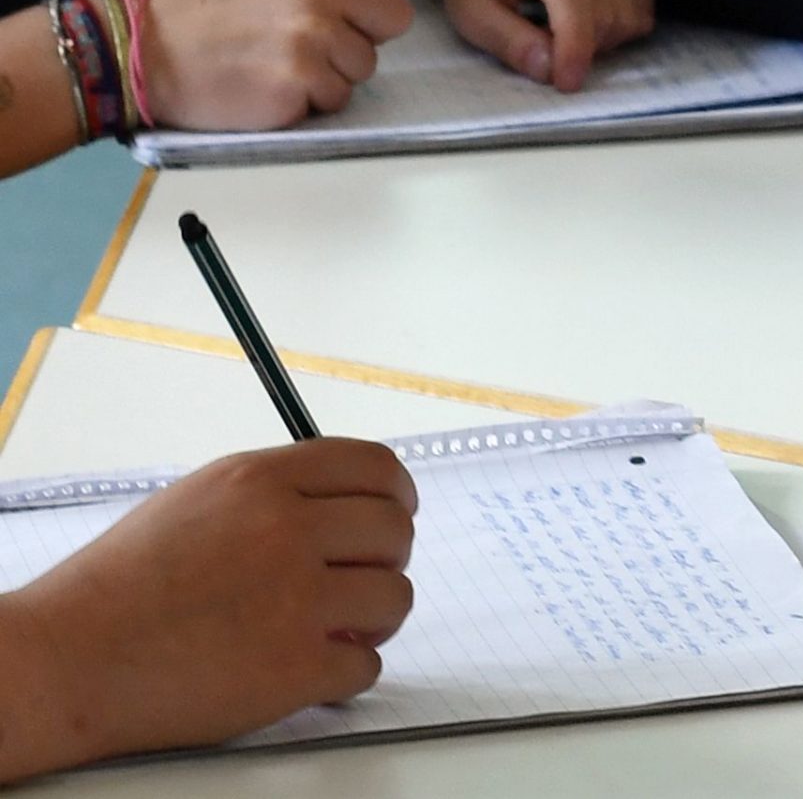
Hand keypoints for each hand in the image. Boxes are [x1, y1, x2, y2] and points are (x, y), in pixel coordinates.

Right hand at [0, 440, 416, 777]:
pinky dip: (344, 674)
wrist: (67, 660)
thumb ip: (276, 496)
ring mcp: (297, 600)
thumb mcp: (199, 502)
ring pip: (395, 597)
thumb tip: (348, 506)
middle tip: (356, 581)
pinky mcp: (297, 668)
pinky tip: (307, 669)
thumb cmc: (122, 587)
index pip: (376, 467)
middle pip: (396, 530)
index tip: (397, 513)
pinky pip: (366, 666)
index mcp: (261, 482)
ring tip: (332, 628)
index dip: (397, 494)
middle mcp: (286, 530)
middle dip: (386, 558)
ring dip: (373, 618)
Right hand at [142, 0, 413, 130]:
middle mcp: (321, 15)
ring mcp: (307, 58)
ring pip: (347, 89)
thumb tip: (357, 20)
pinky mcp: (289, 97)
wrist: (137, 45)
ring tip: (266, 71)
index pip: (395, 14)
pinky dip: (293, 109)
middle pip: (370, 58)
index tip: (347, 34)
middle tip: (288, 56)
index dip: (372, 30)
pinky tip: (254, 90)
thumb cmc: (195, 11)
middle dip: (339, 64)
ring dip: (316, 89)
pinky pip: (316, 111)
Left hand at [439, 0, 653, 92]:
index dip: (575, 42)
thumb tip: (549, 69)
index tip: (566, 82)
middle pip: (606, 11)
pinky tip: (589, 23)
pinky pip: (644, 8)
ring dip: (604, 42)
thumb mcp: (471, 15)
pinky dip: (622, 29)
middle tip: (548, 51)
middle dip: (583, 49)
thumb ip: (508, 41)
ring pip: (630, 15)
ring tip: (566, 34)